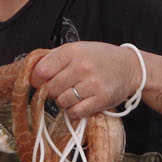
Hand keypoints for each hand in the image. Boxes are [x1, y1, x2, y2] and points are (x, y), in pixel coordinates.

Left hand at [28, 41, 144, 120]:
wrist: (130, 67)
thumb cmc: (100, 58)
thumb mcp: (78, 49)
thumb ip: (55, 58)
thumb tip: (31, 71)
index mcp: (73, 51)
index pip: (42, 70)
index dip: (37, 80)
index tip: (41, 82)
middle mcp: (82, 66)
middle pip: (51, 88)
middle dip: (52, 92)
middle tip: (62, 89)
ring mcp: (92, 84)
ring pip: (62, 102)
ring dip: (64, 102)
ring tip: (74, 95)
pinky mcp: (101, 99)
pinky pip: (75, 112)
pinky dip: (74, 111)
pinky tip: (80, 103)